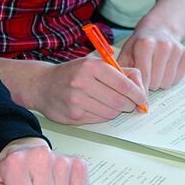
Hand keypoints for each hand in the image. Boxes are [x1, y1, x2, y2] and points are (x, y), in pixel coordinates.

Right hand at [28, 57, 146, 123]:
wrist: (43, 85)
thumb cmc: (74, 73)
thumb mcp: (96, 64)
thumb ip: (122, 72)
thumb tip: (141, 87)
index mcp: (91, 66)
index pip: (124, 85)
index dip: (138, 94)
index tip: (142, 98)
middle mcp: (82, 82)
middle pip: (120, 101)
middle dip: (128, 104)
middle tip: (129, 103)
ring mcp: (76, 100)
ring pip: (111, 113)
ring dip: (115, 110)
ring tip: (109, 103)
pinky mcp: (73, 116)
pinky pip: (99, 120)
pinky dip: (103, 115)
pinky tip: (96, 107)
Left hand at [117, 25, 184, 90]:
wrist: (158, 29)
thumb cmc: (139, 45)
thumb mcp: (126, 53)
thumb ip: (123, 72)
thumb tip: (123, 93)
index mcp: (145, 44)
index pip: (143, 76)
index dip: (139, 90)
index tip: (137, 98)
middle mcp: (163, 45)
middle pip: (156, 82)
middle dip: (149, 84)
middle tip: (146, 75)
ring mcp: (177, 49)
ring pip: (167, 82)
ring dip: (160, 82)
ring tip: (155, 71)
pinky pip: (178, 79)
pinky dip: (171, 78)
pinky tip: (165, 68)